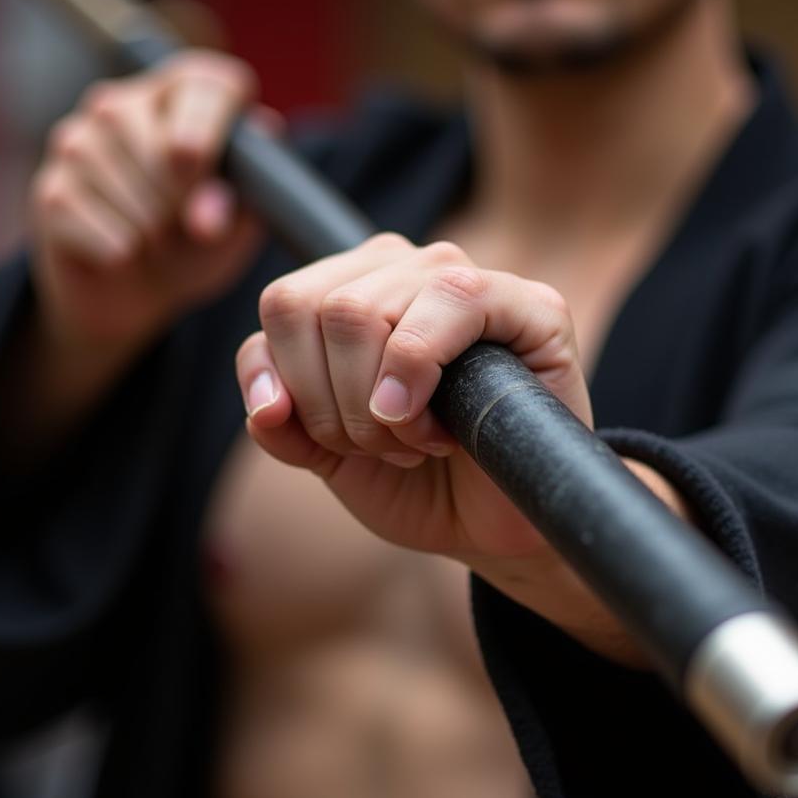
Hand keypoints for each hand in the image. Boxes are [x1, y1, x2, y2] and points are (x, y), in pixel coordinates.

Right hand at [29, 49, 276, 352]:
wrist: (142, 287)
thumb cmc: (199, 240)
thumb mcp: (237, 225)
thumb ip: (237, 208)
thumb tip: (209, 210)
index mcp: (188, 97)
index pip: (207, 84)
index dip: (208, 125)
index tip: (200, 164)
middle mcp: (127, 103)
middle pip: (159, 139)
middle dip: (182, 198)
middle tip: (188, 227)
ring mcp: (79, 140)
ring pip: (123, 181)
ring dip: (152, 229)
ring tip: (159, 241)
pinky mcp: (52, 187)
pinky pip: (88, 215)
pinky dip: (118, 248)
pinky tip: (125, 252)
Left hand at [236, 232, 591, 566]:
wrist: (488, 527)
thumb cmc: (415, 482)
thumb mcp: (329, 456)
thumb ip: (284, 424)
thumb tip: (266, 405)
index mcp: (355, 288)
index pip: (283, 305)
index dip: (291, 384)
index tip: (333, 441)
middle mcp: (407, 270)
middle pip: (313, 307)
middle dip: (334, 405)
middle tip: (383, 446)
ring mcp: (467, 280)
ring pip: (362, 310)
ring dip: (376, 406)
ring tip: (419, 442)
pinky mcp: (531, 304)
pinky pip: (451, 300)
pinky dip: (419, 372)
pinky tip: (435, 427)